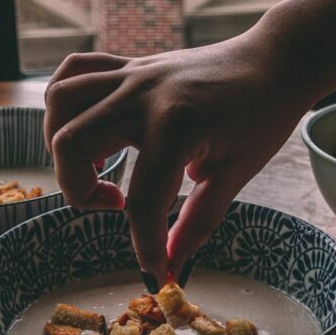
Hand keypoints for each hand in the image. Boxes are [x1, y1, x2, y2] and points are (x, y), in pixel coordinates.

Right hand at [43, 27, 313, 289]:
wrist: (274, 63)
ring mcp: (131, 75)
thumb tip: (169, 266)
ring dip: (63, 145)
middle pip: (72, 146)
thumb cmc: (262, 117)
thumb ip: (196, 223)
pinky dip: (65, 102)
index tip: (155, 272)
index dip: (145, 248)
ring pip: (61, 104)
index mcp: (176, 127)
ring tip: (95, 167)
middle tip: (115, 205)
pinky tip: (84, 128)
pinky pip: (73, 71)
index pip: (142, 202)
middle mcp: (142, 96)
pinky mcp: (128, 65)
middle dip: (80, 192)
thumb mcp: (234, 176)